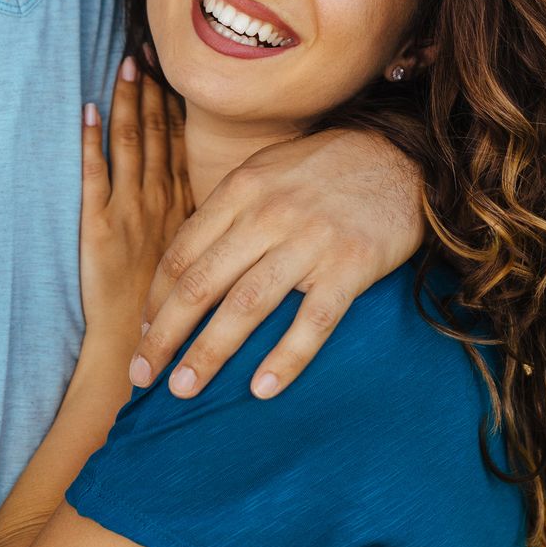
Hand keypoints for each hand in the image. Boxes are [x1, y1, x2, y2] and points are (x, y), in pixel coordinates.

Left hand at [79, 58, 192, 364]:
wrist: (137, 351)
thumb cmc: (167, 314)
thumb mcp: (200, 267)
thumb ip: (207, 235)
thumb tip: (224, 210)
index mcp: (184, 210)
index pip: (181, 146)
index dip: (176, 105)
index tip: (172, 70)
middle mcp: (161, 204)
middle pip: (159, 134)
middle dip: (153, 90)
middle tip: (150, 48)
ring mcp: (131, 213)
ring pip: (133, 145)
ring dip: (129, 103)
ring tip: (127, 64)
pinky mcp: (101, 228)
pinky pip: (95, 175)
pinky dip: (91, 141)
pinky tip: (88, 110)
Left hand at [130, 128, 422, 401]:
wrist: (403, 157)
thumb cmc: (325, 170)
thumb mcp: (266, 171)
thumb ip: (228, 213)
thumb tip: (187, 265)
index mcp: (241, 190)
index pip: (182, 253)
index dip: (156, 300)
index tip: (144, 334)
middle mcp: (268, 215)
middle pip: (200, 285)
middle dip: (165, 335)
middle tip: (142, 374)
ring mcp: (310, 241)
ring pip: (246, 307)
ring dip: (209, 353)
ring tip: (184, 390)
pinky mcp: (351, 266)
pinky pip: (312, 322)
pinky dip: (285, 358)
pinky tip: (261, 389)